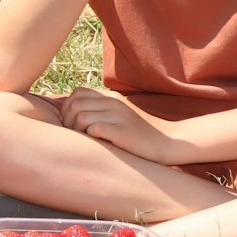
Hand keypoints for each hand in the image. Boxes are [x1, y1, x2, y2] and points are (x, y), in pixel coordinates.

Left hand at [59, 86, 188, 163]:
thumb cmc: (139, 131)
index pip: (76, 93)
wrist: (169, 141)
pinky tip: (96, 143)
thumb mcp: (119, 113)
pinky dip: (89, 136)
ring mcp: (118, 116)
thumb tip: (71, 112)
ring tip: (85, 140)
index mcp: (110, 97)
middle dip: (68, 121)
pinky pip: (94, 128)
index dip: (67, 108)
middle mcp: (113, 103)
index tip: (71, 123)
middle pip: (74, 105)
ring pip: (81, 117)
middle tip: (75, 134)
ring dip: (77, 130)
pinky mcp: (122, 131)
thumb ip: (99, 108)